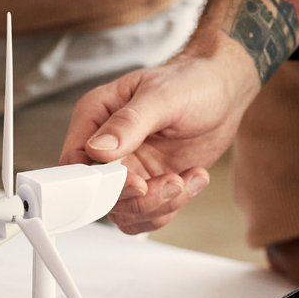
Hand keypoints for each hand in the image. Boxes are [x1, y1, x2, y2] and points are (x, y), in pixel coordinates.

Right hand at [59, 54, 249, 233]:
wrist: (223, 93)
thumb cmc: (191, 81)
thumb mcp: (162, 96)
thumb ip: (128, 122)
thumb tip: (99, 148)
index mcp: (95, 118)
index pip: (75, 162)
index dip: (100, 182)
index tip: (137, 182)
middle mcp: (106, 148)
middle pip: (99, 195)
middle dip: (138, 198)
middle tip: (171, 181)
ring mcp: (127, 169)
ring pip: (123, 212)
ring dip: (159, 205)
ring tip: (186, 179)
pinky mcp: (149, 184)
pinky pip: (146, 216)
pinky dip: (172, 206)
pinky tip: (193, 178)